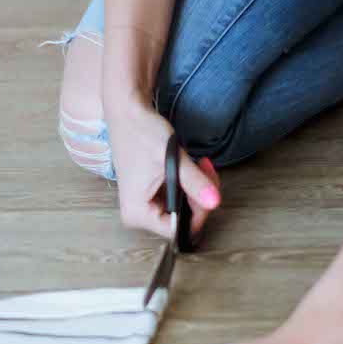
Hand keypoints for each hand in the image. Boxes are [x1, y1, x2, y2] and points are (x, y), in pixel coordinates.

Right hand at [105, 96, 220, 239]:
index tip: (207, 191)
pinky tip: (192, 166)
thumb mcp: (171, 158)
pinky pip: (179, 198)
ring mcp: (145, 206)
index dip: (198, 215)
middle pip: (182, 221)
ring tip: (200, 165)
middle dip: (200, 198)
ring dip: (197, 189)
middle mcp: (138, 214)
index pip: (176, 231)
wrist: (127, 112)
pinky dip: (190, 184)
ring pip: (184, 209)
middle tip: (205, 170)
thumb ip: (194, 182)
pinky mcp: (152, 195)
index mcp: (137, 212)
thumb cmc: (141, 133)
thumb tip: (215, 202)